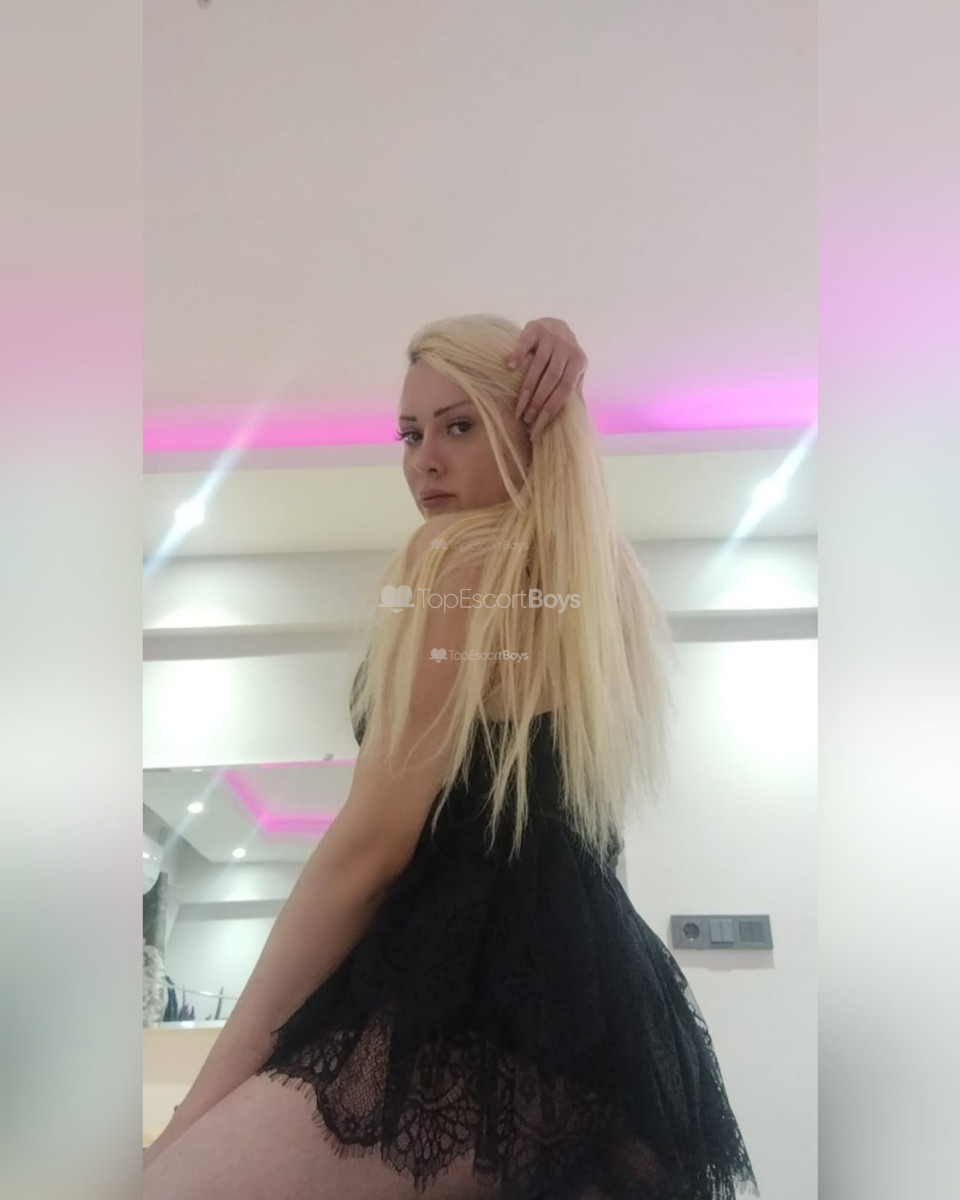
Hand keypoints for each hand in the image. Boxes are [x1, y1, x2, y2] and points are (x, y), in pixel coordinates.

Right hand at [505, 317, 587, 439]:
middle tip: (527, 419)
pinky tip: (509, 368)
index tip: (539, 424)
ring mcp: (550, 336)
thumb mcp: (573, 371)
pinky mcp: (534, 327)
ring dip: (527, 387)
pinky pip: (525, 343)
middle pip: (552, 378)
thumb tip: (579, 419)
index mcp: (579, 361)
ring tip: (519, 406)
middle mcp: (567, 347)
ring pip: (539, 365)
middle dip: (539, 401)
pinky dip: (517, 355)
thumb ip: (575, 391)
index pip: (566, 388)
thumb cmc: (563, 356)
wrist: (556, 325)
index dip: (553, 407)